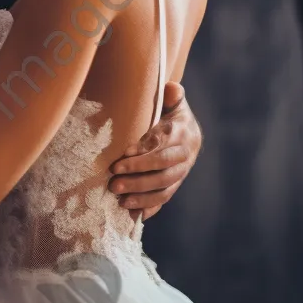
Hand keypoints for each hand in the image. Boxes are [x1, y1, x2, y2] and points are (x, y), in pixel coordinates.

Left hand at [107, 82, 200, 220]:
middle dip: (138, 176)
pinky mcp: (174, 184)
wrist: (188, 132)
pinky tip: (132, 214)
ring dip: (141, 195)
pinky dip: (149, 207)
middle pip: (163, 169)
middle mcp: (185, 155)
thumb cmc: (171, 113)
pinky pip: (164, 199)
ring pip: (164, 187)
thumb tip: (172, 88)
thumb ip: (171, 95)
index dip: (144, 150)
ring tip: (119, 198)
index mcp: (183, 133)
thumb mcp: (173, 101)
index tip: (123, 154)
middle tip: (113, 181)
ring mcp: (181, 173)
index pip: (163, 143)